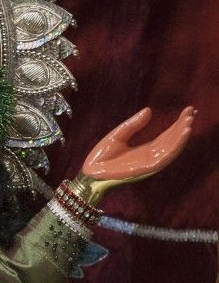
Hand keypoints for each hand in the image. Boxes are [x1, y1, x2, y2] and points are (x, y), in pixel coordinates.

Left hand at [81, 106, 195, 192]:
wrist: (90, 172)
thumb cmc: (101, 156)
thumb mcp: (118, 134)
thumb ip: (133, 124)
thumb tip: (149, 110)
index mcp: (145, 149)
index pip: (166, 136)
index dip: (177, 124)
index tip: (187, 110)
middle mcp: (150, 156)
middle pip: (171, 141)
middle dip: (182, 128)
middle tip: (192, 113)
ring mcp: (149, 163)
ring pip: (171, 149)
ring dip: (181, 137)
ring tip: (189, 123)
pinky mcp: (146, 168)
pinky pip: (164, 157)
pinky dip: (175, 147)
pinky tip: (182, 135)